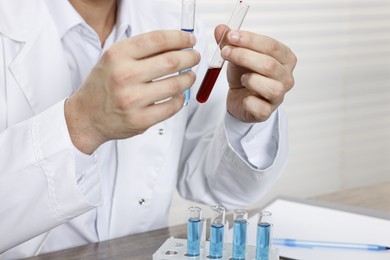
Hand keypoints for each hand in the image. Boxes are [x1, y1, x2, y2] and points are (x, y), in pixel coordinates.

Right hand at [65, 30, 199, 153]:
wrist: (86, 116)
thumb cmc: (104, 85)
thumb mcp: (114, 59)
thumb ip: (142, 51)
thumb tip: (176, 44)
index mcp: (118, 55)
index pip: (158, 40)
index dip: (180, 38)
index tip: (190, 40)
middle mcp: (124, 76)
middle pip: (171, 61)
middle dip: (190, 57)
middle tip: (194, 57)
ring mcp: (132, 100)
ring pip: (175, 85)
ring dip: (189, 78)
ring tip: (190, 76)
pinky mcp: (140, 120)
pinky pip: (171, 107)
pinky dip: (180, 99)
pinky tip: (178, 95)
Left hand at [215, 25, 296, 122]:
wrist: (240, 99)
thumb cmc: (244, 75)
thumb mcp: (237, 55)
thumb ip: (229, 41)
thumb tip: (221, 29)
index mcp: (284, 58)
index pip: (271, 46)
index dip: (250, 40)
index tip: (231, 36)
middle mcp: (286, 77)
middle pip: (269, 65)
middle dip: (244, 56)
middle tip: (225, 52)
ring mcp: (279, 96)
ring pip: (271, 88)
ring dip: (251, 80)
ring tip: (241, 78)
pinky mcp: (268, 112)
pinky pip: (261, 108)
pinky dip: (249, 102)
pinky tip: (244, 97)